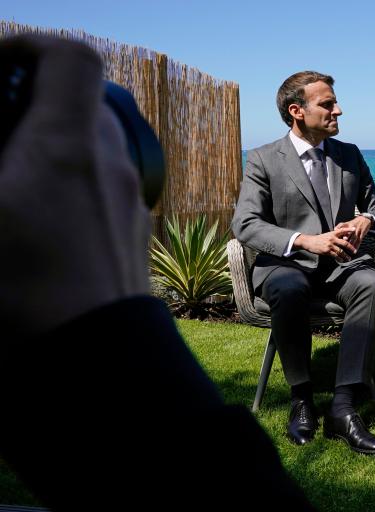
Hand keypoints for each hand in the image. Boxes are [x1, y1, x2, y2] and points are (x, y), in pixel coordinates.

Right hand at [0, 35, 150, 340]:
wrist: (95, 374)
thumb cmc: (23, 301)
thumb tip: (7, 166)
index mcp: (67, 149)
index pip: (71, 60)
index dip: (29, 46)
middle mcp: (110, 169)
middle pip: (80, 105)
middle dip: (31, 106)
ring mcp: (129, 206)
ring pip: (92, 150)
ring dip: (49, 149)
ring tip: (10, 181)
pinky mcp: (132, 240)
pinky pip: (101, 190)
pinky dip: (69, 186)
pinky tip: (36, 219)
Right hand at [294, 227, 356, 260]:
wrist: (310, 242)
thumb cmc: (319, 239)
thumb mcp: (327, 235)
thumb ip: (335, 236)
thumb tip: (343, 238)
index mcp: (332, 234)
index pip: (342, 230)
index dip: (348, 230)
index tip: (354, 229)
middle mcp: (332, 239)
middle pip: (344, 243)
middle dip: (351, 248)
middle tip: (355, 251)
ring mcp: (330, 245)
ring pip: (341, 251)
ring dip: (346, 256)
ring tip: (349, 259)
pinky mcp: (327, 251)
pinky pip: (335, 255)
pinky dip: (339, 258)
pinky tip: (341, 260)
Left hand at [338, 215, 372, 250]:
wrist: (364, 219)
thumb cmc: (354, 222)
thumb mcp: (347, 222)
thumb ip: (341, 226)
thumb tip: (334, 230)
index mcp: (348, 224)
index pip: (342, 227)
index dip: (339, 230)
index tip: (335, 236)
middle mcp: (352, 227)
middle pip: (348, 233)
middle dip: (346, 238)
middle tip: (342, 244)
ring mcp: (357, 230)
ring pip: (354, 238)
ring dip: (351, 245)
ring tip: (348, 251)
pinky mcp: (362, 233)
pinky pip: (359, 240)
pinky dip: (357, 246)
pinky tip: (355, 251)